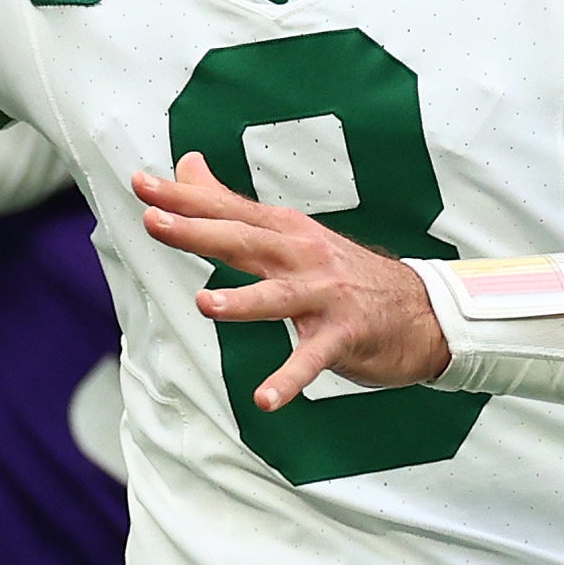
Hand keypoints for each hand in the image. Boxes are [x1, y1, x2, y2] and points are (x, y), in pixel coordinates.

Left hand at [134, 155, 445, 408]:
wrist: (422, 310)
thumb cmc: (344, 273)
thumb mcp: (289, 233)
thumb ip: (232, 206)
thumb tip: (186, 165)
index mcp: (286, 232)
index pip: (227, 210)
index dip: (183, 198)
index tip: (141, 186)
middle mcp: (303, 256)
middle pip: (244, 242)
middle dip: (199, 232)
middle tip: (156, 223)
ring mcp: (325, 296)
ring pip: (277, 298)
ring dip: (242, 301)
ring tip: (205, 304)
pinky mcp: (344, 336)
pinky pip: (312, 360)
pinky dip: (290, 379)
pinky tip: (266, 399)